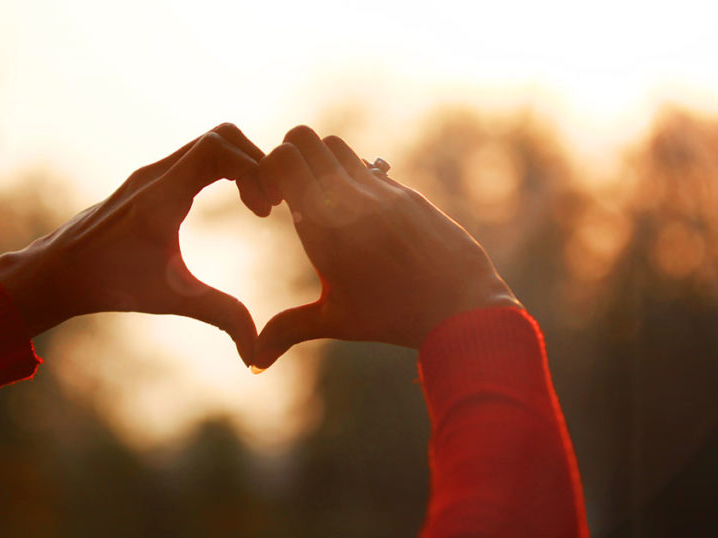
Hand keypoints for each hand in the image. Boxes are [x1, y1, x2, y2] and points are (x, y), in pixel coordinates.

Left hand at [0, 123, 280, 365]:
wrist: (57, 271)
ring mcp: (152, 174)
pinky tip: (232, 205)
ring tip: (257, 208)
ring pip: (210, 144)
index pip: (218, 149)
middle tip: (269, 206)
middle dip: (256, 164)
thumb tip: (255, 351)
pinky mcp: (150, 182)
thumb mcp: (170, 298)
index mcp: (162, 196)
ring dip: (241, 166)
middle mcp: (157, 175)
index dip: (254, 170)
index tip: (266, 211)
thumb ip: (219, 315)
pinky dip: (224, 171)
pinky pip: (196, 158)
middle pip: (222, 136)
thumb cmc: (109, 283)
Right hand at [253, 125, 520, 370]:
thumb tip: (254, 361)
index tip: (271, 202)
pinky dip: (353, 179)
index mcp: (324, 224)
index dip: (267, 170)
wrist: (462, 307)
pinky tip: (361, 216)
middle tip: (290, 191)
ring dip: (321, 162)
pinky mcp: (407, 192)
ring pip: (337, 146)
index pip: (282, 159)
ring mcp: (381, 189)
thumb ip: (288, 329)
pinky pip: (368, 167)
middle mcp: (350, 196)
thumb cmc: (394, 317)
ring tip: (324, 199)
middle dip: (289, 156)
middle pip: (304, 137)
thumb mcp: (336, 321)